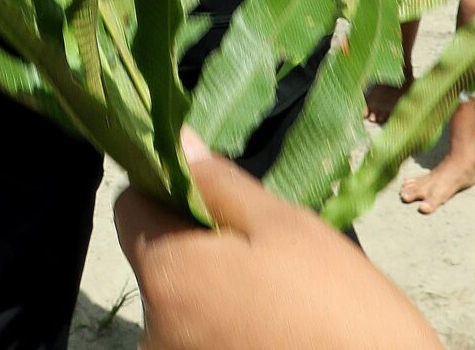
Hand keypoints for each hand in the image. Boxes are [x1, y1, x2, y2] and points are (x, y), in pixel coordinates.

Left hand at [113, 131, 441, 349]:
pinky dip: (227, 328)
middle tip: (266, 253)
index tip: (213, 194)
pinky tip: (275, 331)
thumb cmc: (343, 311)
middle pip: (158, 258)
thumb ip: (220, 184)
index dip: (168, 189)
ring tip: (280, 299)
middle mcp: (152, 327)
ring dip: (216, 290)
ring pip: (181, 301)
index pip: (131, 207)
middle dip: (200, 245)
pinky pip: (199, 338)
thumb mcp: (289, 230)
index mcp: (167, 273)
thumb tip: (177, 143)